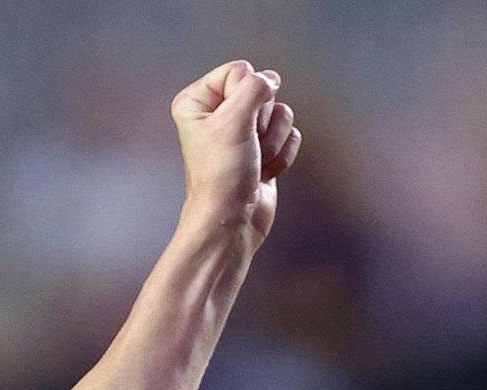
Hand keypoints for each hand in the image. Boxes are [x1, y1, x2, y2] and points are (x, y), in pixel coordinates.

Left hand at [172, 59, 300, 242]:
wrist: (231, 222)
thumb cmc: (223, 176)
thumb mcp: (234, 119)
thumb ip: (255, 85)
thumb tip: (271, 79)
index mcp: (197, 101)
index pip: (240, 70)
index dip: (245, 97)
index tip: (233, 128)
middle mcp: (218, 113)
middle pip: (262, 90)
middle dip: (261, 121)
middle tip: (245, 147)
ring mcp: (242, 131)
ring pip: (280, 112)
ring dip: (272, 141)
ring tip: (253, 161)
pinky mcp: (262, 148)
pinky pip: (289, 134)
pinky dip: (281, 155)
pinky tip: (263, 172)